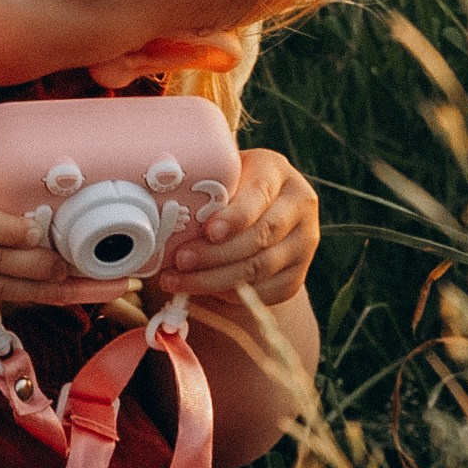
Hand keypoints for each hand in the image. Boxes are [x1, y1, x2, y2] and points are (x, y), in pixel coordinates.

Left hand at [161, 147, 319, 313]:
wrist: (259, 213)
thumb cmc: (228, 190)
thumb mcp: (221, 177)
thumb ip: (205, 189)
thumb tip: (164, 212)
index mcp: (277, 173)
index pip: (260, 195)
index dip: (235, 217)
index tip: (208, 231)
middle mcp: (298, 206)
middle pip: (262, 236)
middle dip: (216, 253)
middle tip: (181, 261)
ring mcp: (303, 243)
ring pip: (261, 268)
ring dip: (215, 279)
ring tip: (178, 281)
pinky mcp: (297, 274)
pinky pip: (265, 291)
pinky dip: (230, 294)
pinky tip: (202, 291)